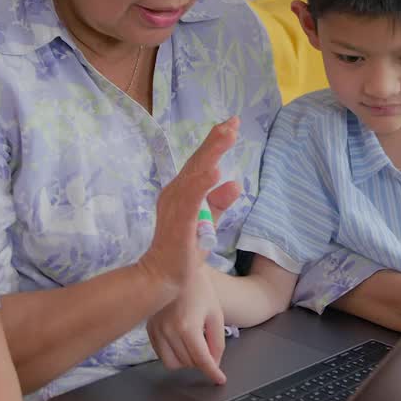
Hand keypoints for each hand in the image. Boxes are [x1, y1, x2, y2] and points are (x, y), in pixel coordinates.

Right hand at [137, 118, 240, 295]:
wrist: (163, 277)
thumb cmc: (184, 250)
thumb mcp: (207, 222)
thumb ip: (219, 202)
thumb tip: (236, 183)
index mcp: (182, 191)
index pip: (200, 162)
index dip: (215, 142)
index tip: (231, 124)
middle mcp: (175, 192)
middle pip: (197, 161)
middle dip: (215, 140)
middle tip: (232, 122)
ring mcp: (175, 206)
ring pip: (195, 174)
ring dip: (211, 153)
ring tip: (227, 135)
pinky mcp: (179, 221)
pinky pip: (191, 199)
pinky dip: (202, 184)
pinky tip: (215, 171)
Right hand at [148, 265, 227, 383]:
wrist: (176, 269)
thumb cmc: (200, 288)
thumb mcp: (215, 314)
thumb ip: (216, 342)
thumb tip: (214, 363)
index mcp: (188, 327)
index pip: (202, 360)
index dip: (213, 373)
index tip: (219, 379)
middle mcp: (169, 331)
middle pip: (189, 363)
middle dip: (202, 360)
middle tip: (208, 346)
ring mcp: (156, 331)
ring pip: (173, 363)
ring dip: (187, 360)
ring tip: (194, 343)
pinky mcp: (149, 329)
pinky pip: (161, 354)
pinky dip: (173, 354)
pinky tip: (181, 341)